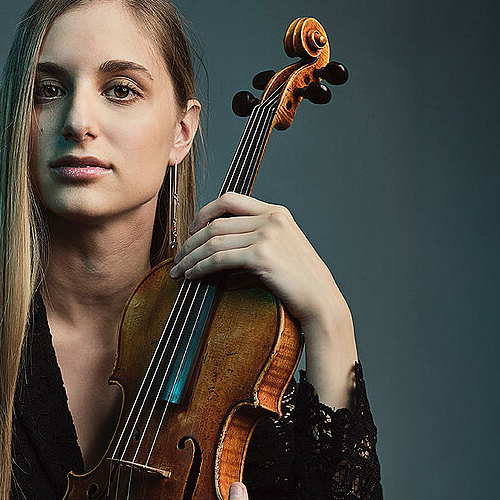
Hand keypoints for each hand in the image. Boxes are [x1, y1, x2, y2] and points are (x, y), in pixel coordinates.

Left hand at [168, 193, 359, 407]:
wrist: (320, 300)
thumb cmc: (300, 279)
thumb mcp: (283, 246)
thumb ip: (259, 234)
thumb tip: (222, 238)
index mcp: (276, 212)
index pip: (230, 199)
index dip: (205, 212)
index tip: (192, 229)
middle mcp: (271, 219)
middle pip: (216, 222)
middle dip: (191, 240)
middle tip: (178, 256)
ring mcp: (267, 236)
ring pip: (213, 241)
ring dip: (191, 257)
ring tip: (180, 270)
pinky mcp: (262, 256)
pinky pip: (219, 259)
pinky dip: (200, 267)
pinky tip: (193, 275)